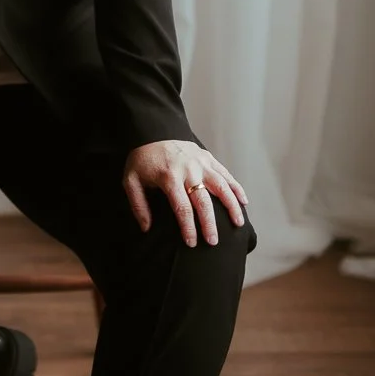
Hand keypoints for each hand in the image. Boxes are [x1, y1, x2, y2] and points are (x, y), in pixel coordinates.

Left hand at [122, 141, 248, 246]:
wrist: (152, 132)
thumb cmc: (142, 161)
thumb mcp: (130, 181)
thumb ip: (138, 205)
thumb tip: (146, 228)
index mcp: (169, 176)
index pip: (182, 207)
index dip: (188, 227)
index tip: (192, 244)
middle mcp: (188, 169)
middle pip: (203, 200)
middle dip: (210, 223)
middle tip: (214, 242)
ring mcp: (201, 162)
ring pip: (221, 186)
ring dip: (231, 206)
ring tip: (238, 224)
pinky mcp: (208, 157)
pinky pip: (226, 174)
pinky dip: (236, 188)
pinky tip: (244, 202)